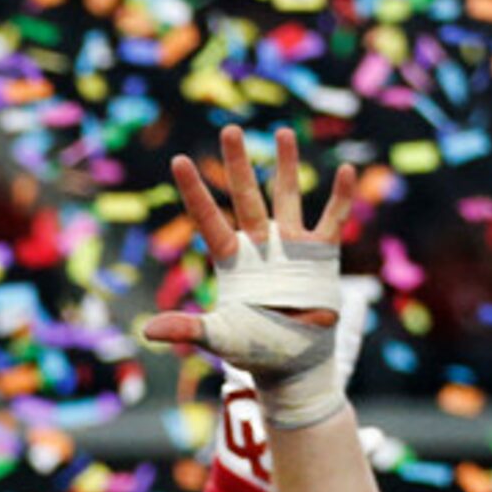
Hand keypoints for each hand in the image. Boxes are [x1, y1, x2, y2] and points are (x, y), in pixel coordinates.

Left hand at [143, 126, 353, 427]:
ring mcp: (290, 246)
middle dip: (238, 165)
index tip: (179, 160)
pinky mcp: (321, 254)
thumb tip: (146, 331)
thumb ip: (186, 328)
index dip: (195, 191)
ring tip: (282, 132)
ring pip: (287, 196)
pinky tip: (345, 170)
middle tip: (229, 129)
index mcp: (230, 259)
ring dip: (286, 166)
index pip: (208, 218)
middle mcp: (259, 245)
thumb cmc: (252, 349)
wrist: (293, 361)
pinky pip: (333, 219)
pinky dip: (340, 196)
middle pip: (246, 196)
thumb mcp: (217, 336)